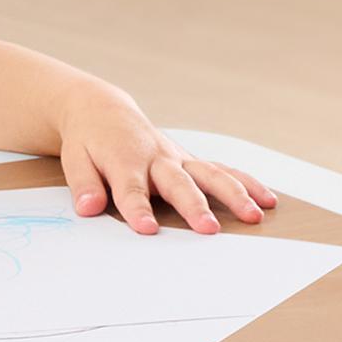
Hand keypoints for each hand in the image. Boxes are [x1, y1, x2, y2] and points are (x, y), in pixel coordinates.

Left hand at [58, 94, 275, 235]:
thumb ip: (84, 186)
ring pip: (210, 175)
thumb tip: (89, 208)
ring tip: (254, 215)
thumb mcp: (75, 160)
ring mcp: (178, 159)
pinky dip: (246, 183)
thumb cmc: (89, 141)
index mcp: (125, 160)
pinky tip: (267, 200)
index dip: (138, 209)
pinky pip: (222, 171)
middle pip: (179, 184)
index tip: (147, 229)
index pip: (131, 190)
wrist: (104, 112)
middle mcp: (157, 159)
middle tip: (208, 229)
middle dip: (194, 206)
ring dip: (234, 195)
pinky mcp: (190, 161)